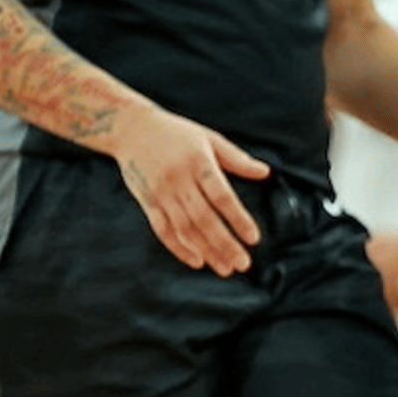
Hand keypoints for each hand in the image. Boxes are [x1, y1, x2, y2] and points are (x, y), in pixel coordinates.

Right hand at [111, 102, 269, 275]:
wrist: (131, 128)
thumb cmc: (178, 133)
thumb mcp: (210, 138)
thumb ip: (237, 159)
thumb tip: (266, 173)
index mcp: (199, 162)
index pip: (222, 197)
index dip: (238, 219)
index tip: (254, 239)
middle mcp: (179, 180)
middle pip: (204, 218)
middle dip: (224, 244)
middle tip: (243, 264)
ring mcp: (160, 193)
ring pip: (184, 229)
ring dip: (206, 251)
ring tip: (224, 268)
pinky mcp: (146, 202)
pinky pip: (163, 230)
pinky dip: (179, 248)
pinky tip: (197, 261)